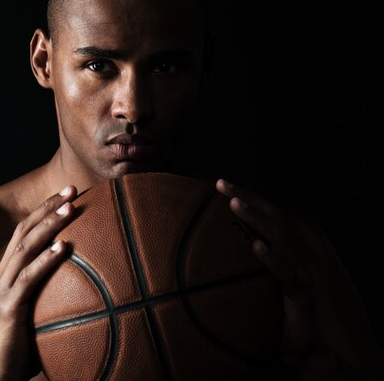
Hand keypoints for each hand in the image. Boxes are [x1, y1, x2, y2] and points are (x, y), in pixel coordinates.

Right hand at [0, 186, 76, 380]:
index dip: (44, 211)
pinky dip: (46, 260)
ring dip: (48, 226)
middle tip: (72, 189)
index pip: (24, 233)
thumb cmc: (17, 343)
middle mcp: (1, 275)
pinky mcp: (8, 308)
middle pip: (24, 232)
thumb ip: (45, 289)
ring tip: (69, 208)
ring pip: (26, 248)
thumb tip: (80, 278)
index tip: (67, 195)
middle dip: (48, 207)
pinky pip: (29, 279)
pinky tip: (63, 247)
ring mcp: (2, 290)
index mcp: (5, 273)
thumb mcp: (32, 308)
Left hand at [216, 179, 383, 380]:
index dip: (245, 196)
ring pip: (280, 237)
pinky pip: (286, 273)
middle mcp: (295, 253)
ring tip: (235, 203)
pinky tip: (256, 246)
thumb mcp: (258, 281)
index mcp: (285, 247)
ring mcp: (301, 271)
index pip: (264, 214)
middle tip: (220, 182)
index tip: (219, 182)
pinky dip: (271, 258)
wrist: (311, 344)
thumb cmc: (279, 309)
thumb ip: (242, 263)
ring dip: (257, 218)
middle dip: (246, 196)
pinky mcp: (301, 293)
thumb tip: (213, 249)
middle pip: (271, 216)